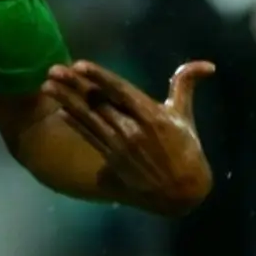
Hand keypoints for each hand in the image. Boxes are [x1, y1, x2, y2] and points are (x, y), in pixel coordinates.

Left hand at [43, 59, 214, 214]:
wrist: (182, 191)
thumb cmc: (186, 149)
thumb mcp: (185, 115)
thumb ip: (186, 84)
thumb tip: (208, 64)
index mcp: (151, 116)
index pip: (120, 91)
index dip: (99, 77)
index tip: (79, 65)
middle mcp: (133, 130)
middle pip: (98, 103)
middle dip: (73, 86)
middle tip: (52, 70)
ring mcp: (120, 146)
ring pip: (89, 119)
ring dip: (66, 101)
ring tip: (47, 86)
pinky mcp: (112, 159)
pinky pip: (90, 137)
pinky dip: (75, 123)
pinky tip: (60, 111)